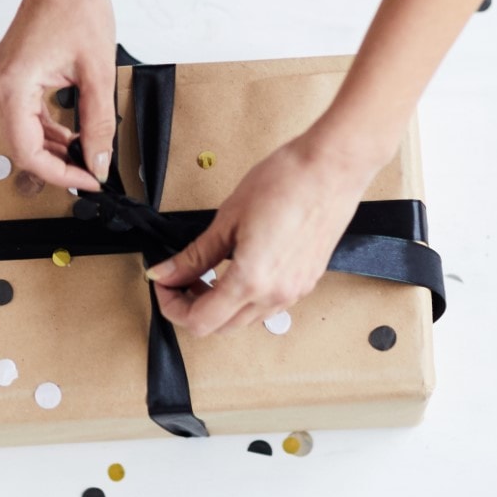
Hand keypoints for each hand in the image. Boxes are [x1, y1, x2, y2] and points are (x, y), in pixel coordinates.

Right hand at [0, 0, 115, 191]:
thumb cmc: (78, 7)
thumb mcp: (98, 73)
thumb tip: (99, 162)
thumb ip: (98, 124)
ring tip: (88, 154)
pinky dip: (48, 129)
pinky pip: (24, 116)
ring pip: (23, 133)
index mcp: (13, 86)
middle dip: (58, 163)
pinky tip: (73, 135)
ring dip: (54, 147)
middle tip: (92, 171)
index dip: (60, 173)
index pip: (28, 151)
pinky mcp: (7, 77)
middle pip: (22, 146)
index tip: (89, 180)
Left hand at [147, 131, 384, 335]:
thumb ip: (195, 255)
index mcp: (252, 281)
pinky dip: (243, 298)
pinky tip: (236, 270)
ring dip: (218, 305)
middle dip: (192, 307)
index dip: (172, 307)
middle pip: (220, 328)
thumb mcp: (228, 218)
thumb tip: (166, 272)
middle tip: (180, 278)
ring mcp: (295, 292)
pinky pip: (267, 307)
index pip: (199, 321)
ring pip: (244, 320)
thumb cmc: (287, 182)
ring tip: (206, 272)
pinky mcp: (307, 283)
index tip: (164, 284)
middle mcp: (276, 295)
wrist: (332, 168)